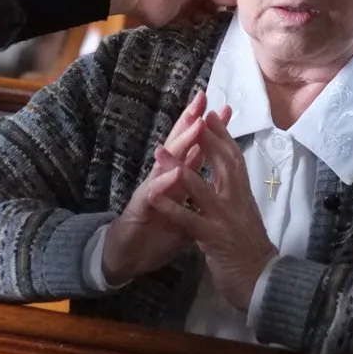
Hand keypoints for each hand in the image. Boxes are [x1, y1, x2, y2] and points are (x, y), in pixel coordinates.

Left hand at [99, 0, 234, 27]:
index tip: (244, 6)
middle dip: (224, 8)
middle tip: (236, 21)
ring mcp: (184, 3)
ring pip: (205, 14)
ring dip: (213, 20)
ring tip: (223, 27)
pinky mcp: (175, 20)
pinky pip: (192, 26)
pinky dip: (201, 30)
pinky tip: (211, 34)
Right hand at [103, 91, 218, 283]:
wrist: (127, 257)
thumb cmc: (156, 233)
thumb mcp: (184, 212)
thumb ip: (197, 194)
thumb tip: (215, 180)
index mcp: (177, 179)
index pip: (195, 149)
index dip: (209, 130)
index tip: (225, 109)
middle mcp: (163, 179)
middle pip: (179, 145)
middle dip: (191, 120)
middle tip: (204, 97)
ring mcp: (151, 190)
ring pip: (167, 162)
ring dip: (182, 144)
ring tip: (196, 124)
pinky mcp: (140, 208)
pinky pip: (154, 193)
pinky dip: (165, 182)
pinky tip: (175, 171)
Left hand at [166, 113, 276, 312]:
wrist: (265, 284)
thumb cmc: (253, 254)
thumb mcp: (246, 220)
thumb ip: (236, 201)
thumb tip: (230, 183)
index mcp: (243, 197)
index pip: (234, 160)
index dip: (223, 137)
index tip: (212, 116)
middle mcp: (237, 203)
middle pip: (223, 164)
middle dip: (207, 139)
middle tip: (194, 117)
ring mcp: (226, 220)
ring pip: (202, 189)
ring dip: (179, 169)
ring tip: (160, 152)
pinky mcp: (214, 240)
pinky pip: (190, 221)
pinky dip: (172, 208)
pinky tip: (156, 198)